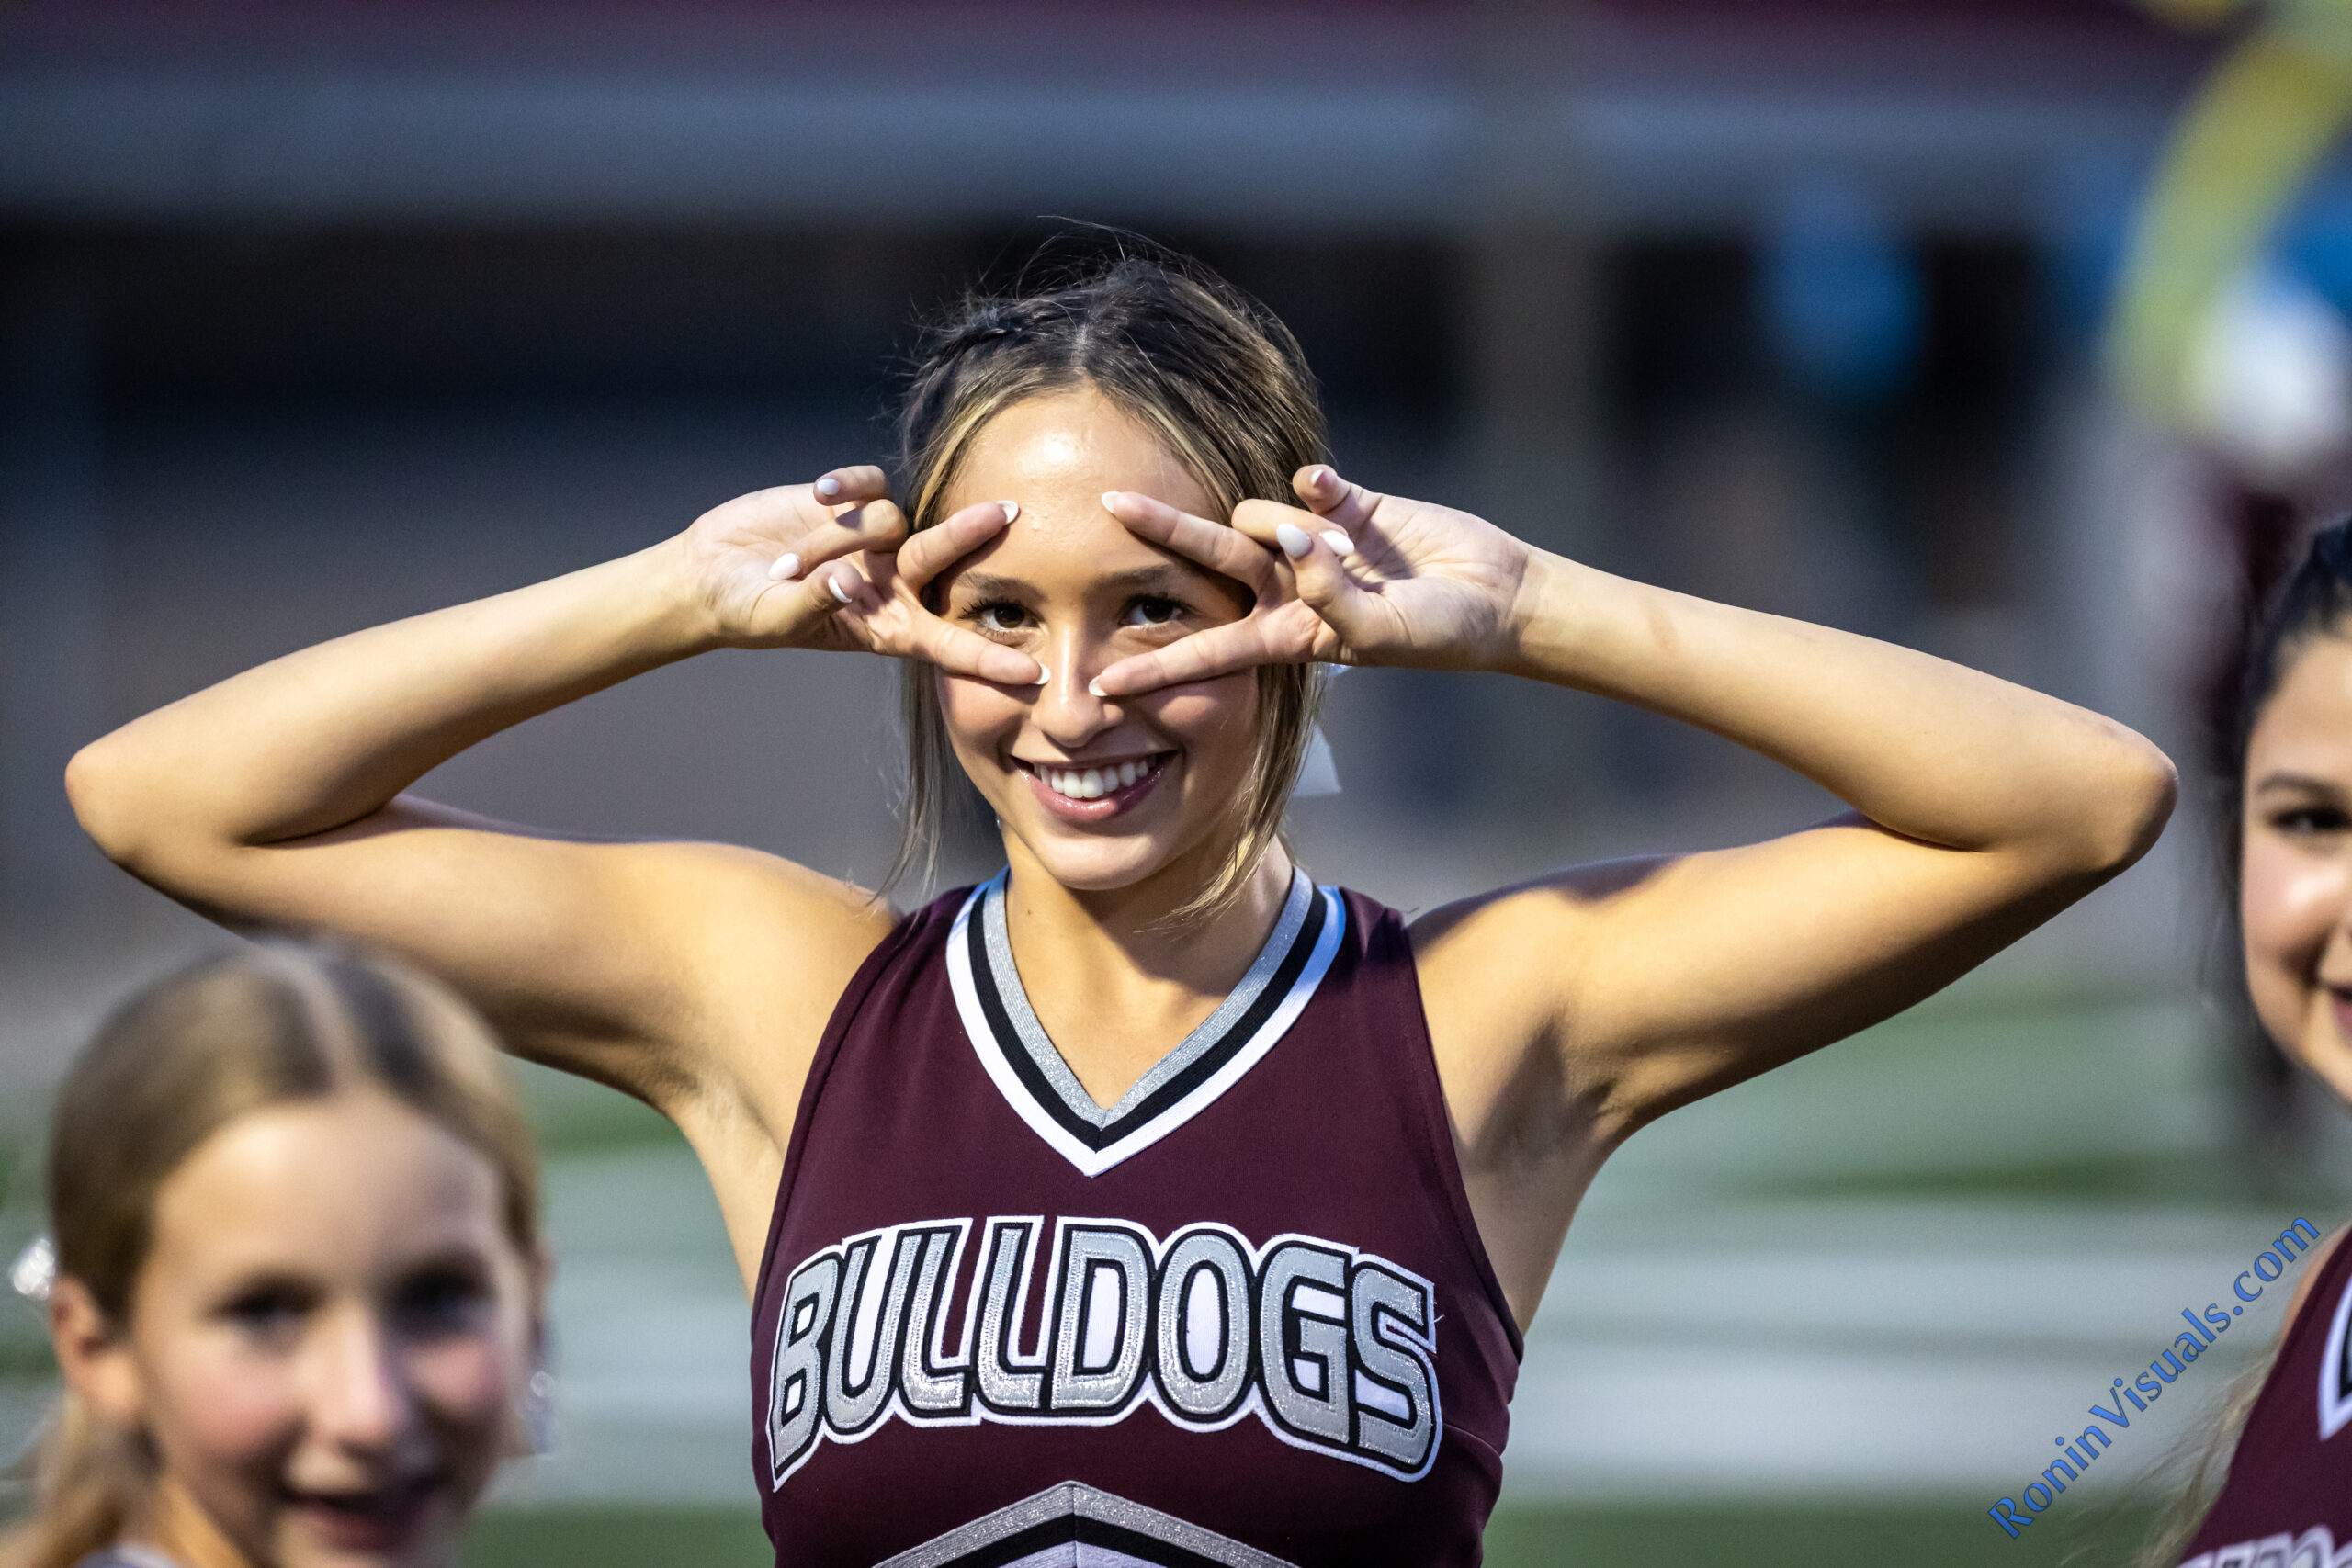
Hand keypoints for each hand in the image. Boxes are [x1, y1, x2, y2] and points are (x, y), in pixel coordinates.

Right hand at [679, 468, 1043, 684]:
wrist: (709, 573)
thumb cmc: (745, 612)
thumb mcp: (776, 617)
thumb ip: (815, 600)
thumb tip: (848, 582)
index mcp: (883, 626)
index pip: (946, 645)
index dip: (987, 661)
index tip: (1033, 676)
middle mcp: (887, 582)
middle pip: (941, 559)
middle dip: (970, 536)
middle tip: (1006, 511)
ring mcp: (871, 540)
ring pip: (888, 519)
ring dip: (843, 532)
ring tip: (794, 555)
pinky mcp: (848, 502)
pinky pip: (869, 484)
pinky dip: (848, 484)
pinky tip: (817, 490)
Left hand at [1090, 465, 1535, 695]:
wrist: (1495, 596)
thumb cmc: (1439, 635)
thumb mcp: (1380, 634)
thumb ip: (1329, 593)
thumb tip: (1289, 537)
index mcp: (1288, 636)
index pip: (1208, 651)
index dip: (1157, 667)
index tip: (1102, 682)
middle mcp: (1289, 588)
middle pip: (1209, 560)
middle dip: (1164, 532)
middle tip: (1111, 504)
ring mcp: (1313, 544)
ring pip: (1260, 515)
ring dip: (1290, 525)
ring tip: (1344, 546)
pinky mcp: (1344, 505)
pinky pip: (1307, 484)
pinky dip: (1315, 485)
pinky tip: (1333, 493)